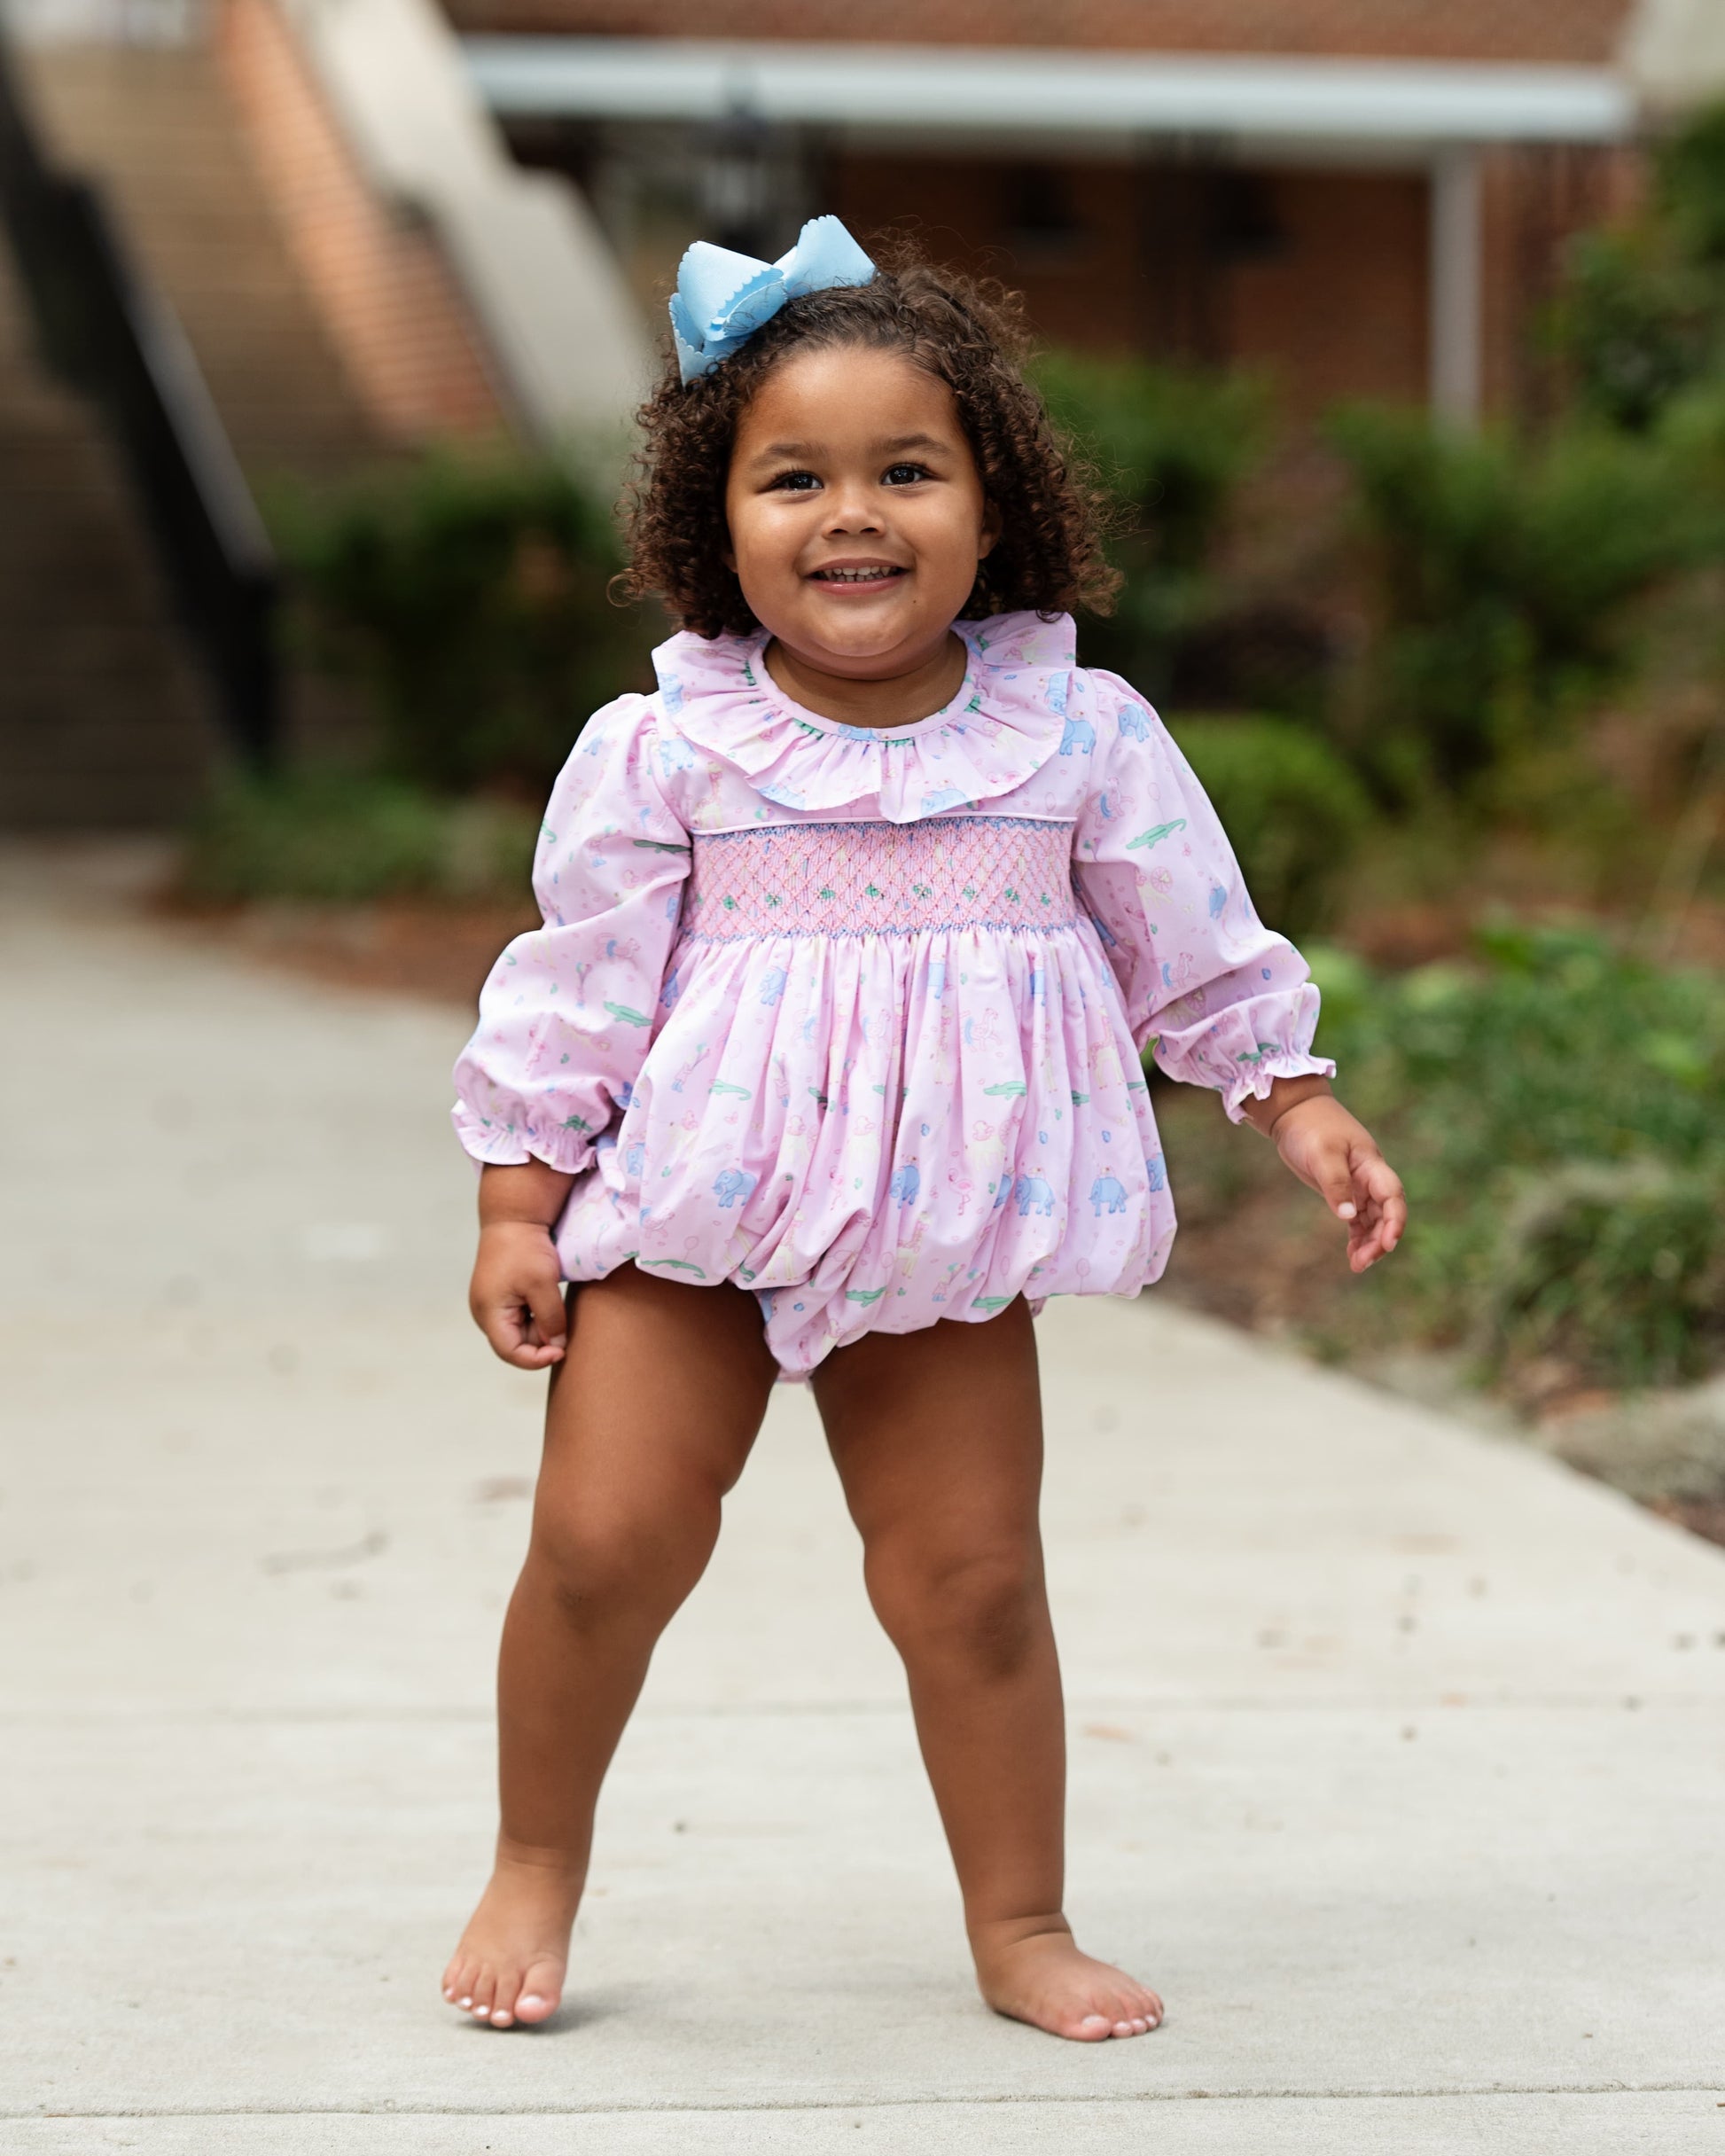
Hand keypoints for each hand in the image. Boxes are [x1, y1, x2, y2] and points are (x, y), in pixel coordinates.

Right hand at [469, 1219, 568, 1368]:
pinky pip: (520, 1318)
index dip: (537, 1359)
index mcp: (489, 1313)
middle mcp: (485, 1313)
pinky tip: (549, 1302)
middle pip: (515, 1345)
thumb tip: (558, 1347)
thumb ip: (551, 1319)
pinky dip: (537, 1317)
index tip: (562, 1350)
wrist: (514, 1217)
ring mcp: (491, 1305)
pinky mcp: (501, 1296)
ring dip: (541, 1328)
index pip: (511, 1353)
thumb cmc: (525, 1248)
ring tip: (555, 1307)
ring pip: (520, 1332)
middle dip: (541, 1342)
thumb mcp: (543, 1284)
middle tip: (564, 1325)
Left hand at [1266, 1095, 1405, 1272]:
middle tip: (1362, 1262)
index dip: (1395, 1221)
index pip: (1392, 1196)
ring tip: (1357, 1265)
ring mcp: (1359, 1185)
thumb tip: (1348, 1217)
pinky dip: (1358, 1236)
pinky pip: (1358, 1219)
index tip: (1388, 1244)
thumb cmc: (1311, 1128)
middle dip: (1380, 1240)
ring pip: (1373, 1220)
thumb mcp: (1322, 1154)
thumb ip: (1336, 1184)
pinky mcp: (1344, 1191)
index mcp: (1371, 1165)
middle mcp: (1370, 1177)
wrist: (1295, 1113)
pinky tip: (1353, 1254)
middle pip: (1386, 1214)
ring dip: (1369, 1242)